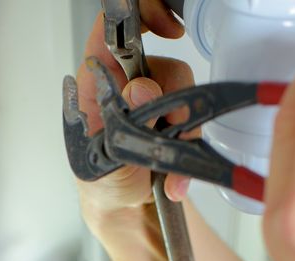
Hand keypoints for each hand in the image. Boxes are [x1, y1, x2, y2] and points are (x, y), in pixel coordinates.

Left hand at [74, 8, 193, 233]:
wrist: (122, 208)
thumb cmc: (100, 179)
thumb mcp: (101, 156)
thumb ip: (120, 123)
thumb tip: (142, 88)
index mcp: (98, 82)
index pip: (113, 31)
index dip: (142, 18)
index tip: (169, 31)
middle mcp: (129, 86)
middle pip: (166, 67)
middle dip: (173, 100)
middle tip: (163, 128)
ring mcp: (156, 104)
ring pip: (186, 97)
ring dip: (184, 134)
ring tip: (165, 169)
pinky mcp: (176, 124)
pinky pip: (196, 125)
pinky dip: (190, 154)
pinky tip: (174, 180)